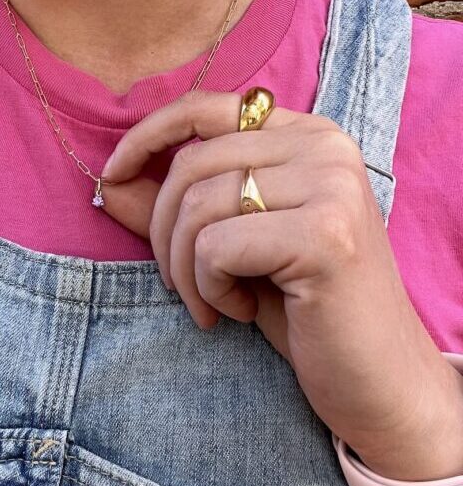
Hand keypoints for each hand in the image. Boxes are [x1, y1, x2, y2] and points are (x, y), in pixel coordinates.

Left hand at [102, 90, 462, 480]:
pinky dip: (208, 288)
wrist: (376, 379)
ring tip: (212, 303)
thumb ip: (176, 208)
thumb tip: (109, 181)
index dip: (147, 135)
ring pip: (198, 204)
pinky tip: (238, 311)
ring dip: (184, 268)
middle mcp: (324, 147)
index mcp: (307, 136)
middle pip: (193, 162)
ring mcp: (331, 185)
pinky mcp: (325, 233)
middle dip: (163, 231)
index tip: (112, 175)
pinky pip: (216, 246)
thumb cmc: (301, 310)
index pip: (207, 106)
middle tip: (181, 283)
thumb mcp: (232, 247)